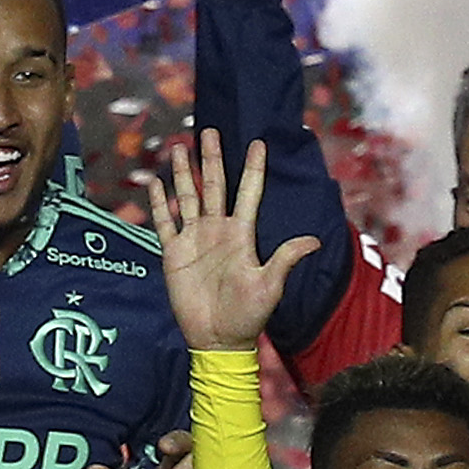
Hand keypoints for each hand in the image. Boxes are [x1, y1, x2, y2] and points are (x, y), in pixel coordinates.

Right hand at [142, 132, 315, 354]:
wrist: (218, 339)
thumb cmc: (248, 315)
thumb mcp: (270, 286)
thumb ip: (285, 259)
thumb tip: (314, 241)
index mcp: (242, 234)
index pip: (248, 192)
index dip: (253, 168)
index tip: (258, 143)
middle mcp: (218, 230)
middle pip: (215, 185)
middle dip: (212, 158)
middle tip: (210, 129)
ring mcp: (195, 239)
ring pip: (188, 197)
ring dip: (185, 173)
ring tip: (181, 146)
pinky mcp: (174, 253)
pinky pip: (165, 223)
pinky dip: (159, 203)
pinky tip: (154, 183)